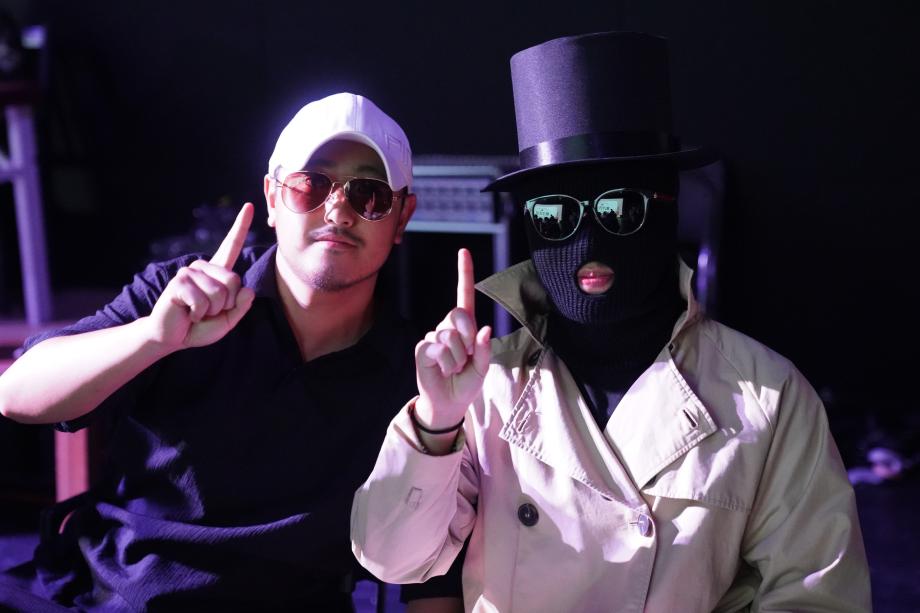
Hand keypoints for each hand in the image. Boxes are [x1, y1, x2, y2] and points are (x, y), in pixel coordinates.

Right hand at [148, 203, 255, 349]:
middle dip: (226, 304)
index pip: (231, 246)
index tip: (248, 206)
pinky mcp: (179, 282)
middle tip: (207, 311)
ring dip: (211, 311)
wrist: (171, 337)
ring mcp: (189, 272)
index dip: (240, 226)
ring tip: (196, 312)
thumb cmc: (199, 327)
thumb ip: (241, 307)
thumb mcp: (227, 321)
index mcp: (217, 272)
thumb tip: (247, 290)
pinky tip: (188, 312)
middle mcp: (203, 267)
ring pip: (219, 293)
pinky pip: (203, 301)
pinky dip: (199, 314)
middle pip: (233, 281)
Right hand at [414, 248, 490, 428]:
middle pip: (459, 314)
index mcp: (466, 327)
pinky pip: (437, 348)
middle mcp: (448, 327)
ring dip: (458, 357)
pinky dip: (446, 362)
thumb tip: (485, 329)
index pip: (465, 295)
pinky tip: (443, 370)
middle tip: (467, 357)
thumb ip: (485, 350)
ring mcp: (433, 336)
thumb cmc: (466, 383)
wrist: (449, 403)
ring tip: (454, 368)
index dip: (464, 273)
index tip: (463, 251)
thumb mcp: (482, 368)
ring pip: (449, 336)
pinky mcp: (423, 349)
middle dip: (468, 336)